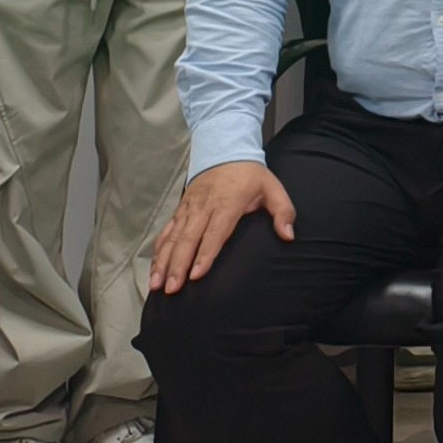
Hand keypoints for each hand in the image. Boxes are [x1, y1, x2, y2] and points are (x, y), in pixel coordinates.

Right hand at [149, 162, 294, 293]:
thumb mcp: (273, 188)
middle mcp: (203, 209)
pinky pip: (166, 233)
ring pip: (173, 238)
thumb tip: (289, 235)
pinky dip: (158, 251)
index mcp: (227, 204)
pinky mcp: (179, 211)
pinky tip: (153, 269)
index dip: (205, 254)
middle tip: (171, 289)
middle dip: (178, 265)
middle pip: (188, 240)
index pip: (214, 233)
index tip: (196, 275)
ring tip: (156, 285)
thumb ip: (283, 211)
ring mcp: (188, 210)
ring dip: (163, 262)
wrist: (224, 153)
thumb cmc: (250, 176)